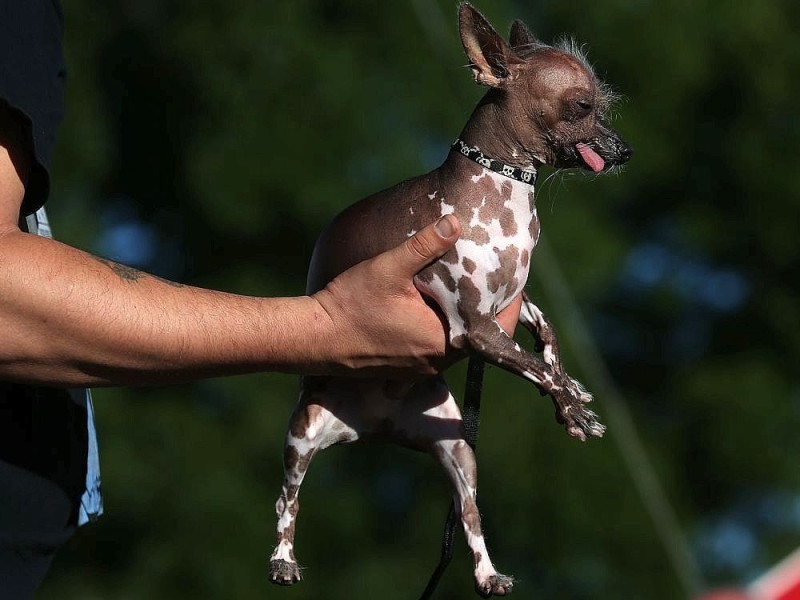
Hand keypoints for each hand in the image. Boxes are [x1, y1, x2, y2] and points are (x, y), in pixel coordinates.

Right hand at [310, 215, 520, 377]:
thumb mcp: (388, 268)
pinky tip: (434, 302)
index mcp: (443, 341)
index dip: (510, 302)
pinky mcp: (406, 367)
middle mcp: (437, 361)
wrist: (313, 339)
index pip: (495, 328)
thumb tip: (455, 221)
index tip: (514, 278)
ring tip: (466, 285)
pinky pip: (437, 346)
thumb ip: (424, 245)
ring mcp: (421, 367)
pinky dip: (443, 326)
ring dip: (463, 317)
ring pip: (457, 341)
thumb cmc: (350, 304)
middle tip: (493, 275)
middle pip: (479, 335)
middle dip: (486, 306)